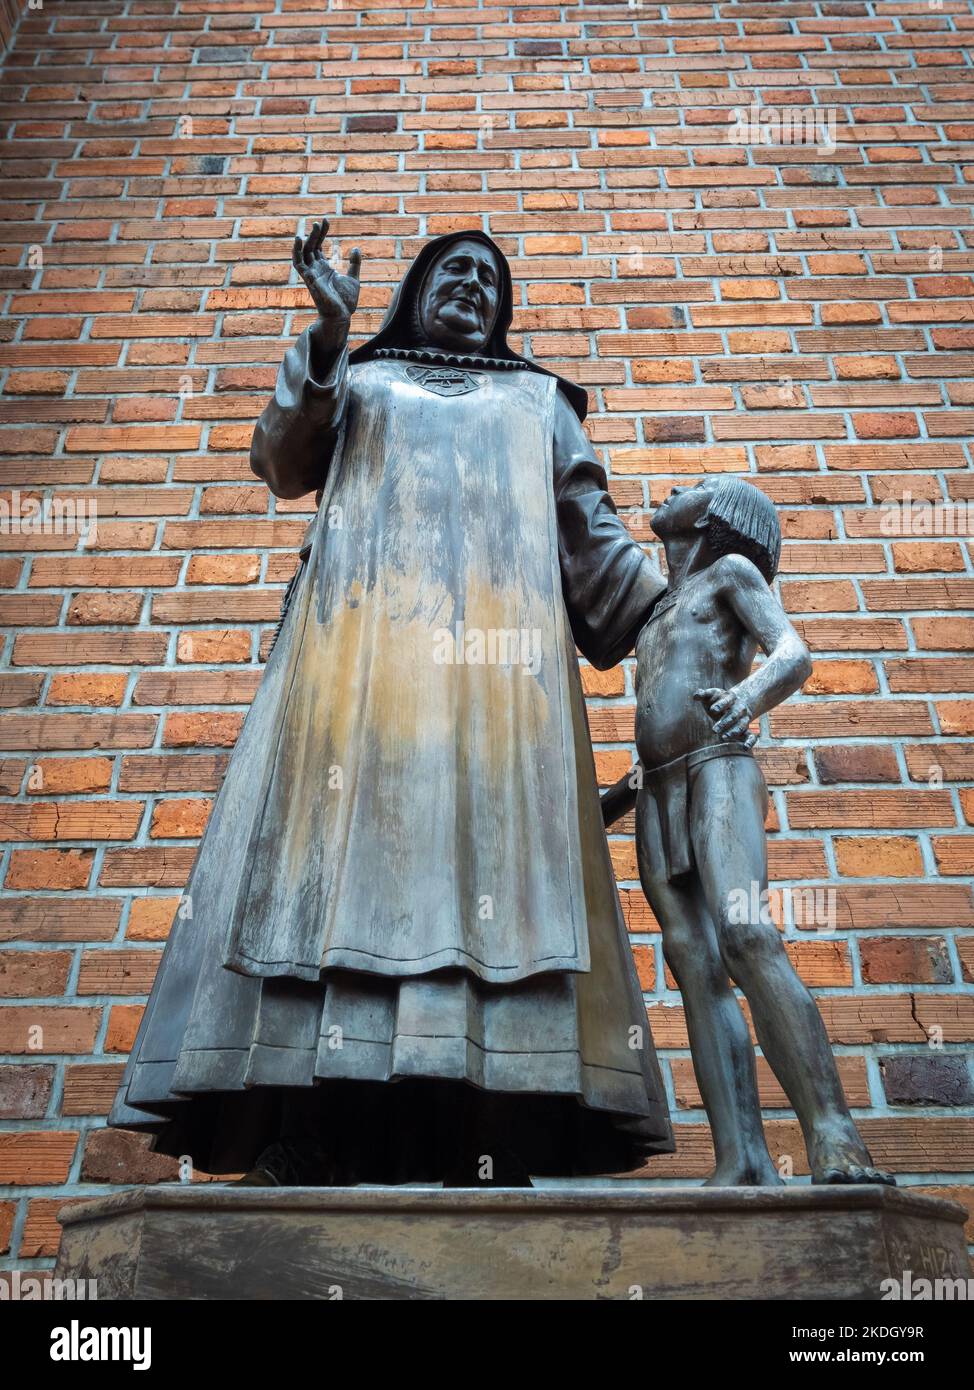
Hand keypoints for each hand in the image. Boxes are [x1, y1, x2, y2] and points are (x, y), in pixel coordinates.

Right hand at [292, 217, 361, 351]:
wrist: (342, 316)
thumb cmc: (346, 301)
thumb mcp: (353, 278)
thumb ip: (354, 263)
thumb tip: (356, 248)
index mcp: (324, 268)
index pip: (319, 246)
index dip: (321, 233)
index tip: (325, 220)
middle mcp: (315, 269)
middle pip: (312, 246)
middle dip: (315, 233)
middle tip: (320, 221)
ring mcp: (311, 274)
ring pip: (305, 252)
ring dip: (307, 239)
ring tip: (313, 226)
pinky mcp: (309, 279)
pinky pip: (298, 263)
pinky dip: (296, 251)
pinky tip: (299, 239)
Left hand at [694, 687, 754, 745]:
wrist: (737, 702)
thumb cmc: (718, 700)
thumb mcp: (711, 695)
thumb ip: (703, 694)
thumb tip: (695, 696)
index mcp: (730, 697)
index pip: (727, 700)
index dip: (720, 705)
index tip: (712, 710)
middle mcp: (739, 708)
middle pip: (733, 715)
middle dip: (724, 722)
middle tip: (714, 730)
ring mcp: (744, 719)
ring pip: (742, 725)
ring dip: (733, 732)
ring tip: (723, 737)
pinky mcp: (746, 729)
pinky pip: (751, 736)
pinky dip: (750, 742)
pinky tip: (745, 748)